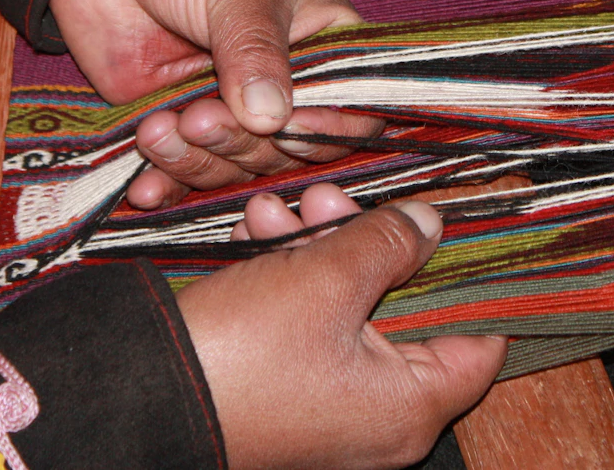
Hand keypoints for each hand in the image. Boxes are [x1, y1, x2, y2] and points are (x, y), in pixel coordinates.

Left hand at [49, 0, 379, 206]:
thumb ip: (256, 52)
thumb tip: (271, 120)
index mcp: (324, 44)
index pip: (352, 109)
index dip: (326, 130)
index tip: (288, 128)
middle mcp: (284, 84)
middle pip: (288, 150)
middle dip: (244, 144)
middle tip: (199, 118)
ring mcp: (229, 105)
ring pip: (235, 165)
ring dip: (199, 160)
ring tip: (159, 129)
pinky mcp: (178, 118)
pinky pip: (185, 168)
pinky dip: (168, 182)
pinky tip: (146, 187)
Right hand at [178, 188, 507, 469]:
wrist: (135, 399)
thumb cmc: (243, 353)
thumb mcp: (324, 277)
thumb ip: (388, 242)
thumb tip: (432, 222)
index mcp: (411, 405)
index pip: (478, 335)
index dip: (469, 271)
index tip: (453, 215)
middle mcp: (381, 417)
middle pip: (406, 310)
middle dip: (369, 241)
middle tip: (332, 195)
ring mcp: (332, 407)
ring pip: (350, 309)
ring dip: (319, 249)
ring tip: (277, 206)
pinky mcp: (287, 391)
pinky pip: (308, 325)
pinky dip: (289, 279)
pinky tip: (255, 233)